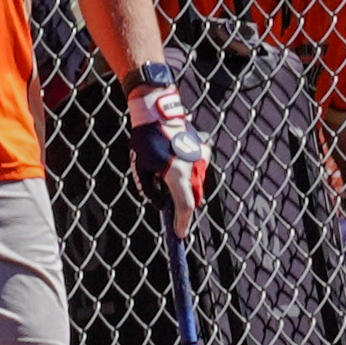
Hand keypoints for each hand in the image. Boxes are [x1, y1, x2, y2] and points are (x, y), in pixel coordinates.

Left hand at [125, 61, 211, 233]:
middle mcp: (194, 169)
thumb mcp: (141, 167)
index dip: (182, 222)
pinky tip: (174, 157)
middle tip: (166, 200)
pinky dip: (189, 172)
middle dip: (182, 204)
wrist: (158, 111)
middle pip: (193, 197)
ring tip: (166, 169)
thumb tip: (159, 202)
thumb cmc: (145, 138)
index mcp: (177, 174)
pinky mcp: (204, 150)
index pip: (185, 206)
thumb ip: (150, 189)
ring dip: (185, 186)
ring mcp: (202, 159)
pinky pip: (198, 169)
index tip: (179, 233)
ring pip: (197, 184)